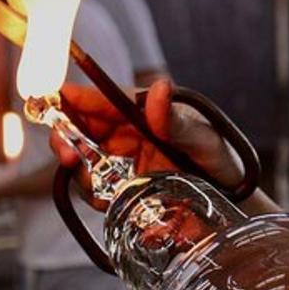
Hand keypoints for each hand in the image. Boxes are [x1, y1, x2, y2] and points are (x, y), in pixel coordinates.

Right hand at [53, 79, 277, 214]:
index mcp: (143, 112)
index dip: (77, 99)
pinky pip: (96, 190)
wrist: (231, 202)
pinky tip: (107, 200)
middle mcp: (127, 134)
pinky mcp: (122, 190)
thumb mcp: (203, 139)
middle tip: (66, 153)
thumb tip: (158, 87)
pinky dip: (94, 195)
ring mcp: (122, 162)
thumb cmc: (221, 160)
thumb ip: (176, 120)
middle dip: (65, 138)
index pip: (103, 100)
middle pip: (81, 129)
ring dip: (79, 171)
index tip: (56, 99)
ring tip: (92, 182)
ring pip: (83, 161)